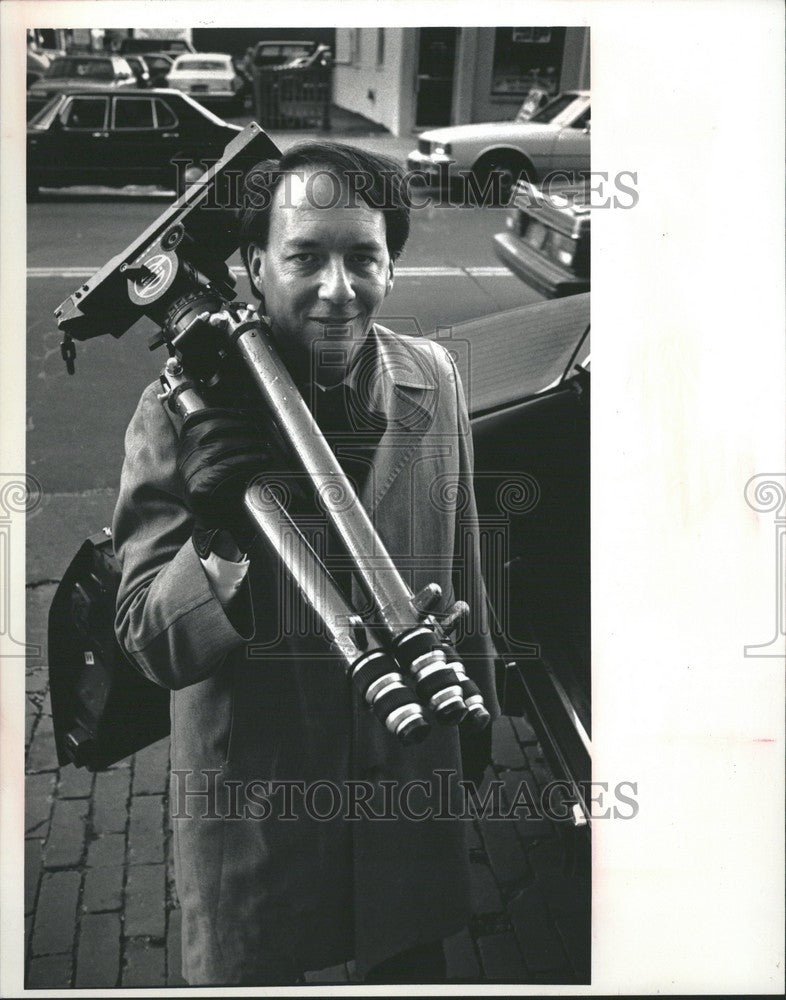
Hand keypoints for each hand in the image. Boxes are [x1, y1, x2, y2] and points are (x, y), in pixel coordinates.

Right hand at [176, 406, 272, 550]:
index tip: (243, 413)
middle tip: (260, 429)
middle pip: (212, 429)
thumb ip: (220, 439)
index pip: (197, 419)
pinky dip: (250, 460)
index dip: (222, 412)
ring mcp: (190, 473)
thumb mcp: (217, 460)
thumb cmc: (224, 491)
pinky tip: (263, 459)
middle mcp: (183, 459)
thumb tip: (243, 415)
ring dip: (250, 442)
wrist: (219, 526)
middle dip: (240, 425)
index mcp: (185, 448)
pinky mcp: (200, 487)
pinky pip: (229, 465)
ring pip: (222, 445)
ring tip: (265, 444)